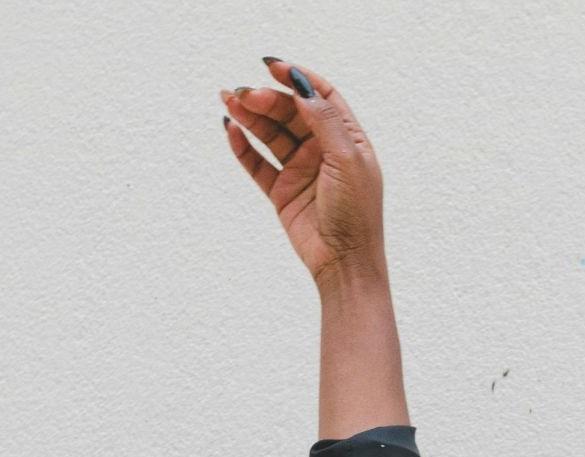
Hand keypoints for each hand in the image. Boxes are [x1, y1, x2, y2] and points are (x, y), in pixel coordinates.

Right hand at [220, 60, 386, 291]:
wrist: (344, 260)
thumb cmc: (356, 212)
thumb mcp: (347, 159)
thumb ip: (324, 121)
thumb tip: (302, 87)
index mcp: (348, 138)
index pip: (321, 96)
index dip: (297, 78)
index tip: (272, 67)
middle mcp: (323, 150)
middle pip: (291, 112)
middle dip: (267, 99)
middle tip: (245, 94)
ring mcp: (301, 169)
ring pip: (271, 134)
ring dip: (250, 117)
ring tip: (228, 101)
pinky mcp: (282, 191)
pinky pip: (258, 163)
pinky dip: (243, 147)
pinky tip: (231, 130)